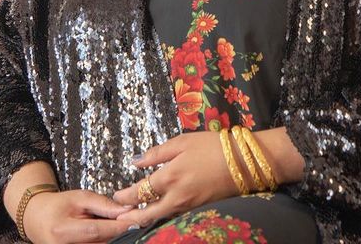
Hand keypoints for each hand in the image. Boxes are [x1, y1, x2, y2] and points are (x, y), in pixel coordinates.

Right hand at [21, 188, 135, 243]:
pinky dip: (103, 242)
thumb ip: (103, 204)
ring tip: (118, 227)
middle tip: (130, 224)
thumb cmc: (57, 206)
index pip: (95, 230)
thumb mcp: (80, 198)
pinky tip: (108, 234)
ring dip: (111, 239)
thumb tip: (127, 210)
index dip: (117, 227)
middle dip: (117, 234)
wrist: (36, 219)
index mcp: (62, 230)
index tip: (135, 221)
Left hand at [111, 131, 240, 227]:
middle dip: (130, 217)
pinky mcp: (198, 210)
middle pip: (146, 215)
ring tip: (132, 218)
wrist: (244, 163)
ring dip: (144, 219)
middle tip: (118, 217)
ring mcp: (188, 207)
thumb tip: (135, 161)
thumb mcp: (183, 141)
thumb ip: (157, 153)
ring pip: (160, 218)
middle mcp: (176, 197)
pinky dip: (161, 218)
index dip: (124, 196)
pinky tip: (157, 213)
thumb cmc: (213, 147)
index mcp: (169, 177)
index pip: (139, 192)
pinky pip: (174, 217)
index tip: (116, 196)